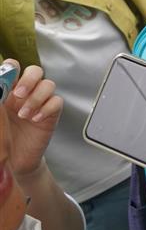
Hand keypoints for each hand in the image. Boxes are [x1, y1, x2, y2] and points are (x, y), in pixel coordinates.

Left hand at [3, 62, 60, 178]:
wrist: (15, 161)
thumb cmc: (2, 139)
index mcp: (8, 90)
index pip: (13, 67)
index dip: (11, 68)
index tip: (5, 80)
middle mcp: (25, 93)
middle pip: (35, 71)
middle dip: (28, 80)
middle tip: (18, 94)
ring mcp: (40, 103)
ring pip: (48, 85)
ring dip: (36, 97)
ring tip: (24, 115)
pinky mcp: (52, 114)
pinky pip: (57, 102)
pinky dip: (47, 109)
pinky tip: (35, 120)